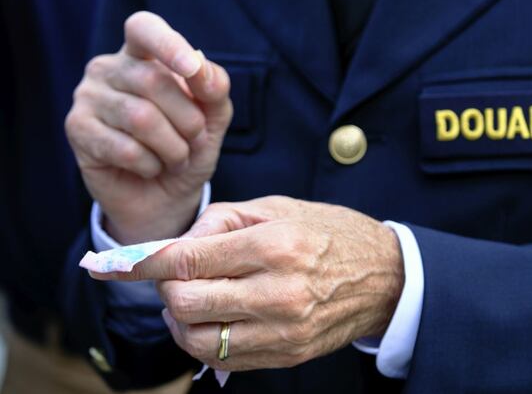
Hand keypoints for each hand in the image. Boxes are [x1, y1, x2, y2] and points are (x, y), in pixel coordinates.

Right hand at [65, 11, 231, 243]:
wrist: (165, 199)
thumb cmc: (187, 150)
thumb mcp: (212, 119)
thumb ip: (214, 88)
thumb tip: (200, 68)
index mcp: (142, 54)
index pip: (145, 29)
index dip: (168, 45)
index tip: (191, 70)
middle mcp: (109, 68)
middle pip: (155, 81)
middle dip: (189, 121)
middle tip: (193, 144)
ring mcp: (88, 97)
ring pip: (141, 118)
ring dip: (173, 148)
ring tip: (175, 159)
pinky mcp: (77, 130)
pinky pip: (125, 149)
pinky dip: (150, 165)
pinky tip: (150, 169)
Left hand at [92, 196, 403, 370]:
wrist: (385, 277)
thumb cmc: (331, 234)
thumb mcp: (279, 207)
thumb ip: (221, 221)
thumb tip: (176, 244)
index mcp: (274, 245)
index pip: (187, 259)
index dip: (141, 262)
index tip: (111, 264)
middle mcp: (277, 292)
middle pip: (184, 303)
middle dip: (164, 288)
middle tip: (175, 274)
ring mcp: (283, 330)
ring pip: (196, 339)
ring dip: (179, 319)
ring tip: (192, 298)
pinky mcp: (288, 354)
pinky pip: (224, 359)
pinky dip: (204, 339)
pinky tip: (212, 318)